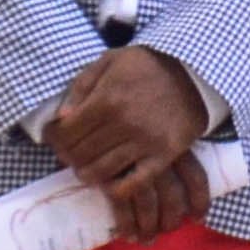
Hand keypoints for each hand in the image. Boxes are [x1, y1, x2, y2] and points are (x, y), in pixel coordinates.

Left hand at [45, 45, 215, 242]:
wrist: (195, 72)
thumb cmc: (147, 65)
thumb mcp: (110, 60)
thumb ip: (82, 86)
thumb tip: (61, 118)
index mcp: (107, 98)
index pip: (67, 132)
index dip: (54, 139)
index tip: (54, 139)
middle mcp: (125, 123)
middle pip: (81, 153)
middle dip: (68, 156)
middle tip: (67, 155)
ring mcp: (146, 141)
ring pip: (102, 171)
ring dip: (87, 173)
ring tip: (84, 169)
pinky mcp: (165, 154)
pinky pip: (134, 183)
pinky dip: (117, 189)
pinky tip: (109, 183)